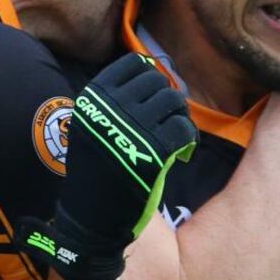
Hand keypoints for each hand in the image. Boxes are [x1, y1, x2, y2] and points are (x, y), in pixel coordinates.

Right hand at [15, 53, 197, 279]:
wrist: (91, 215)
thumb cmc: (95, 166)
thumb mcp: (91, 122)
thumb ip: (115, 96)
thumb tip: (154, 68)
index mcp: (94, 95)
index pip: (134, 64)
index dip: (149, 78)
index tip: (151, 98)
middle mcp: (112, 105)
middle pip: (158, 80)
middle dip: (167, 98)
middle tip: (166, 120)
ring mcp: (134, 126)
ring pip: (174, 100)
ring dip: (179, 115)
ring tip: (173, 135)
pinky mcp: (155, 149)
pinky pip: (184, 128)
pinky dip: (188, 137)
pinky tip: (181, 151)